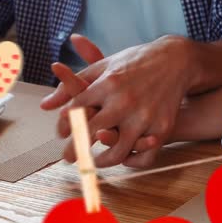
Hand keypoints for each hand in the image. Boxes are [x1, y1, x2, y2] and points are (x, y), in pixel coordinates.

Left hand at [42, 34, 195, 167]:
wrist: (176, 60)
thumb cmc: (135, 62)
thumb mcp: (102, 67)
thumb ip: (72, 86)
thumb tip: (45, 106)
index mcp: (107, 84)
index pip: (75, 111)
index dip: (65, 127)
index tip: (62, 135)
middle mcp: (124, 101)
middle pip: (91, 133)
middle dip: (74, 150)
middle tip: (68, 159)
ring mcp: (144, 116)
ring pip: (117, 152)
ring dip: (101, 162)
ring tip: (94, 162)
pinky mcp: (162, 127)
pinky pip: (144, 156)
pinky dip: (132, 162)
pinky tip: (124, 158)